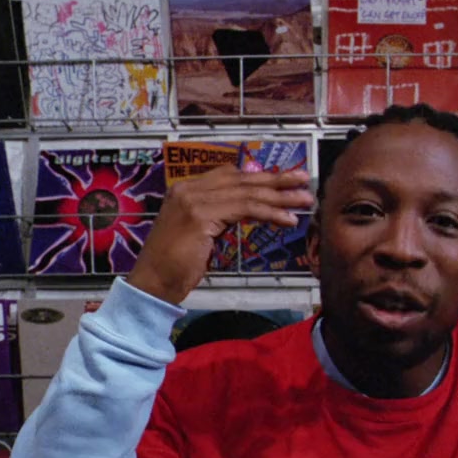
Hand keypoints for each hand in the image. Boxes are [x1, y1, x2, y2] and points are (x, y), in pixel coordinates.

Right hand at [128, 165, 313, 304]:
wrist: (152, 283)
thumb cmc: (174, 265)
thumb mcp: (199, 233)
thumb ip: (218, 216)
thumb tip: (246, 208)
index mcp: (185, 189)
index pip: (229, 174)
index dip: (259, 175)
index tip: (284, 178)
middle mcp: (187, 188)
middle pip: (241, 179)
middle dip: (276, 179)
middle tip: (304, 179)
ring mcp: (193, 200)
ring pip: (247, 193)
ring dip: (280, 196)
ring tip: (304, 200)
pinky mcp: (201, 215)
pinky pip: (245, 209)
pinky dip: (269, 213)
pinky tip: (287, 219)